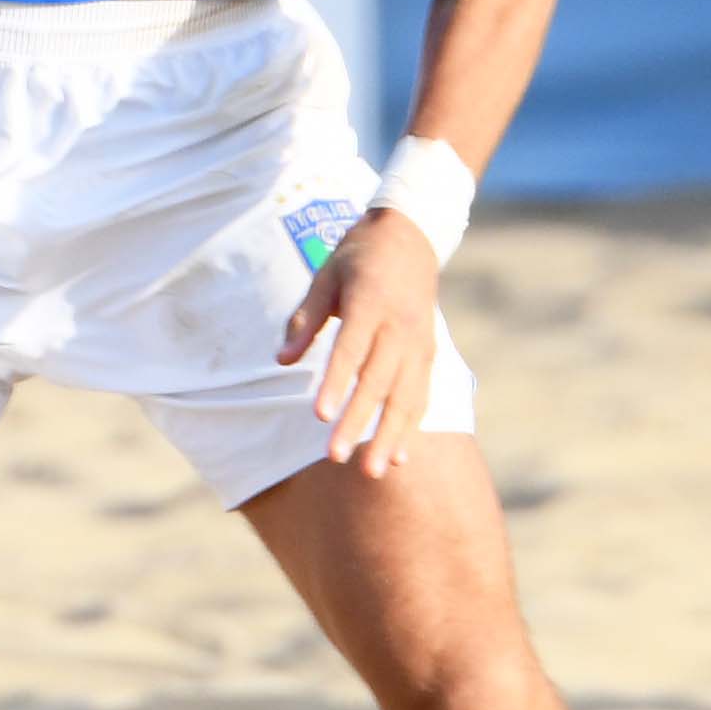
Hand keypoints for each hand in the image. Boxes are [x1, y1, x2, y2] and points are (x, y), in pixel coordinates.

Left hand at [275, 210, 443, 474]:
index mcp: (370, 303)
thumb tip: (281, 360)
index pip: (351, 351)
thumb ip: (305, 320)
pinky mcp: (429, 353)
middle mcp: (399, 327)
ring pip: (406, 397)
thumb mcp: (325, 277)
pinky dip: (411, 427)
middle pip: (379, 382)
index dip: (335, 384)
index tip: (320, 416)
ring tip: (373, 472)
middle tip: (335, 457)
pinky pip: (422, 395)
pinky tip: (398, 456)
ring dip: (390, 437)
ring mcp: (419, 343)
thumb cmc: (357, 258)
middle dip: (358, 422)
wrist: (411, 237)